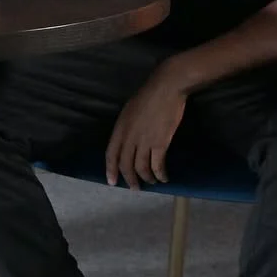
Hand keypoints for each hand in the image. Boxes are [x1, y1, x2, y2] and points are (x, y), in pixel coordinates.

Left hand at [105, 65, 187, 188]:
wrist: (166, 88)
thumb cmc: (148, 95)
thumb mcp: (129, 110)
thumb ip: (127, 127)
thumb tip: (128, 139)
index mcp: (120, 128)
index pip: (111, 154)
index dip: (110, 169)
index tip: (111, 182)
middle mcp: (129, 137)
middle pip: (125, 164)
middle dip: (129, 179)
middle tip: (134, 188)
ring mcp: (144, 141)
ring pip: (141, 167)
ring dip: (146, 178)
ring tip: (151, 183)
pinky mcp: (160, 143)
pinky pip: (157, 165)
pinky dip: (160, 174)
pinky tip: (163, 177)